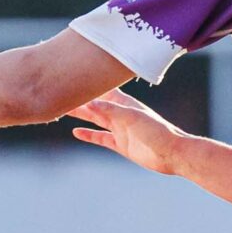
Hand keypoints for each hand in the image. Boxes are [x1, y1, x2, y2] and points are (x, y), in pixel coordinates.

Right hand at [70, 89, 196, 176]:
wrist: (172, 154)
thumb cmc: (157, 132)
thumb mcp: (132, 118)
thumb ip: (110, 110)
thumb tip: (88, 102)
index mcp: (124, 103)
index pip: (102, 90)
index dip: (88, 84)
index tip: (71, 77)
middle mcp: (120, 114)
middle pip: (95, 104)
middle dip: (79, 100)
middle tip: (59, 94)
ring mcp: (120, 129)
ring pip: (95, 120)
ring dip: (81, 115)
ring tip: (63, 111)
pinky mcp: (120, 144)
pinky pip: (100, 137)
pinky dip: (88, 135)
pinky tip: (76, 132)